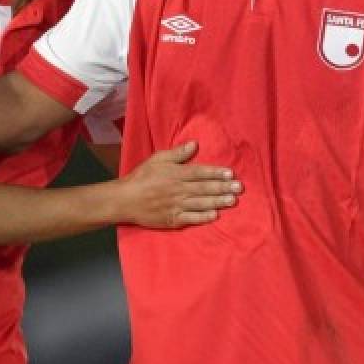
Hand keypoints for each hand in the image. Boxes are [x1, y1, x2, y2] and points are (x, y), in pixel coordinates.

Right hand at [113, 141, 241, 227]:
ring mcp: (176, 205)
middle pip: (204, 188)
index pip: (200, 172)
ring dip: (218, 201)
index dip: (216, 173)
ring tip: (232, 200)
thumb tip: (195, 144)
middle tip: (239, 188)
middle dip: (223, 187)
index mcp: (176, 174)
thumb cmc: (142, 177)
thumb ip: (177, 153)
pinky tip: (215, 215)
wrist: (125, 200)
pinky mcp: (173, 219)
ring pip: (201, 203)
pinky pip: (191, 218)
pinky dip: (203, 217)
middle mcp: (178, 189)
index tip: (230, 173)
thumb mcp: (157, 159)